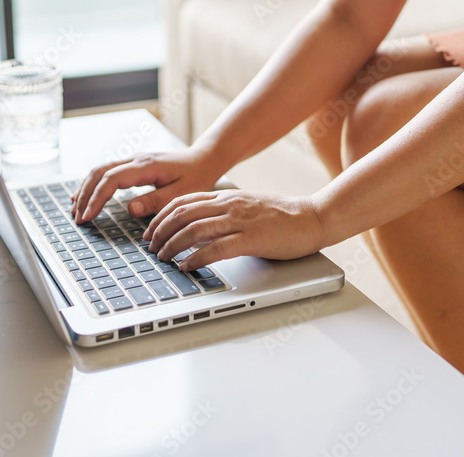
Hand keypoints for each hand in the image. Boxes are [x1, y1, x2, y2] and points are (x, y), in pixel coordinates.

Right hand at [71, 148, 222, 222]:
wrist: (204, 159)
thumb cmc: (196, 177)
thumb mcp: (181, 194)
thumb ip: (156, 201)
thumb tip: (130, 209)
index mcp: (146, 166)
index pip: (111, 180)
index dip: (96, 198)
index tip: (88, 217)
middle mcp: (135, 159)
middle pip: (99, 173)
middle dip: (85, 195)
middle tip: (78, 219)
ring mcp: (132, 160)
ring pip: (100, 170)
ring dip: (86, 189)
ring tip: (76, 210)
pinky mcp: (133, 165)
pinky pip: (106, 171)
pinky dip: (93, 184)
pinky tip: (86, 197)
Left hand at [143, 191, 325, 270]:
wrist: (312, 217)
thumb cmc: (282, 216)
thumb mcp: (247, 207)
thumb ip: (223, 213)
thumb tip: (199, 229)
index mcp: (227, 196)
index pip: (183, 201)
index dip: (161, 216)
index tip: (150, 231)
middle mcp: (229, 205)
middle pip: (182, 214)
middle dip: (161, 232)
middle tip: (151, 248)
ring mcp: (240, 221)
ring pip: (194, 230)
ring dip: (172, 245)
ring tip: (163, 258)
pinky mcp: (251, 238)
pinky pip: (216, 249)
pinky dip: (196, 258)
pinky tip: (187, 266)